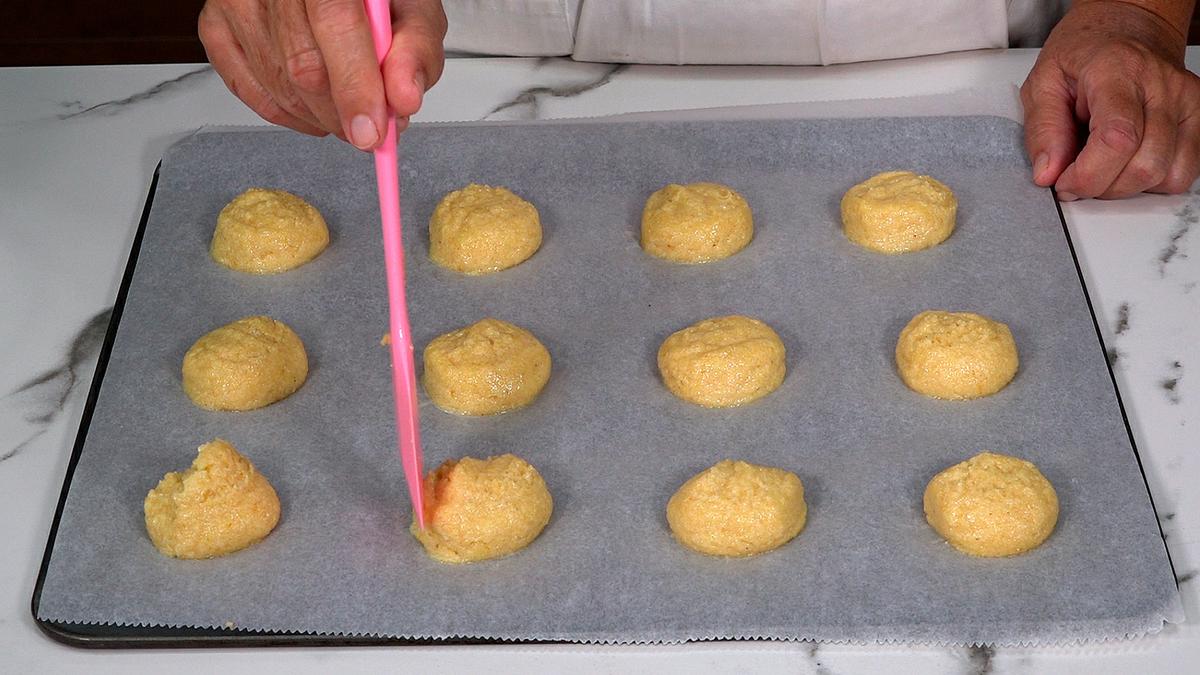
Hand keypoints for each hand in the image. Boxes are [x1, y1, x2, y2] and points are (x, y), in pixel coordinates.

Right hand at [199, 0, 445, 148]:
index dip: (354, 87)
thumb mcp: (412, 10)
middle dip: (343, 113)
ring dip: (320, 117)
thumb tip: (403, 99)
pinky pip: (248, 89)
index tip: (372, 132)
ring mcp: (237, 1)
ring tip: (348, 109)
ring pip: (278, 85)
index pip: (335, 24)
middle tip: (372, 127)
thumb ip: (415, 50)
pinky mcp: (216, 24)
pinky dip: (287, 113)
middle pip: (303, 65)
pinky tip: (313, 110)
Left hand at [1020, 0, 1199, 198]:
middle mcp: (1161, 86)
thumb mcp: (1043, 83)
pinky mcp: (1199, 118)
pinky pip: (1182, 174)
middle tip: (1077, 174)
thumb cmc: (1084, 56)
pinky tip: (1128, 162)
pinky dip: (1151, 182)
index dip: (1088, 175)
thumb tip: (1047, 173)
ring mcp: (1186, 102)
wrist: (1124, 32)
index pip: (1117, 139)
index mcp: (1117, 72)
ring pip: (1165, 175)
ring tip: (1103, 165)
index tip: (1064, 182)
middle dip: (1102, 186)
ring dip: (1126, 186)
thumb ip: (1043, 130)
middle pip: (1144, 165)